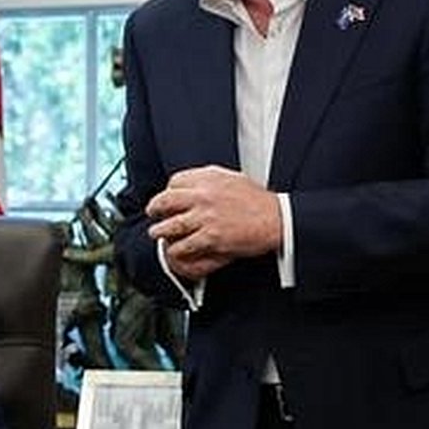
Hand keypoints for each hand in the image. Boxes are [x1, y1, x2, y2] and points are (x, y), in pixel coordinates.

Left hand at [146, 165, 281, 279]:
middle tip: (153, 214)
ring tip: (157, 234)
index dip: (168, 191)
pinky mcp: (210, 237)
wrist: (276, 219)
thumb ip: (210, 180)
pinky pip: (184, 245)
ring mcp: (205, 217)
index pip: (175, 181)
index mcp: (208, 179)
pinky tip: (175, 250)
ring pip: (170, 226)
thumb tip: (194, 182)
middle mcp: (202, 196)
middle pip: (165, 201)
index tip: (167, 198)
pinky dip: (176, 250)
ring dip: (160, 232)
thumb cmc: (257, 201)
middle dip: (155, 209)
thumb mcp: (232, 179)